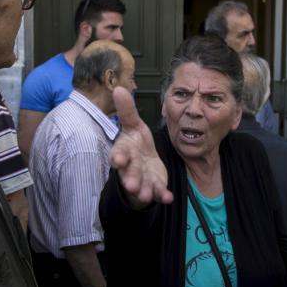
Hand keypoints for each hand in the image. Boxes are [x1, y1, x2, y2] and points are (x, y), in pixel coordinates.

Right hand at [110, 87, 172, 208]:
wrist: (143, 165)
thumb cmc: (135, 144)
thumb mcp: (132, 126)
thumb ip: (127, 110)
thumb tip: (118, 88)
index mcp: (124, 152)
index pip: (119, 154)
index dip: (118, 158)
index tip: (118, 161)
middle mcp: (131, 168)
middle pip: (130, 173)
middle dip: (131, 179)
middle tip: (132, 185)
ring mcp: (143, 179)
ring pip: (142, 186)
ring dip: (144, 190)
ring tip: (146, 195)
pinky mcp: (154, 186)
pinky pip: (158, 192)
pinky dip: (162, 195)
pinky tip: (167, 198)